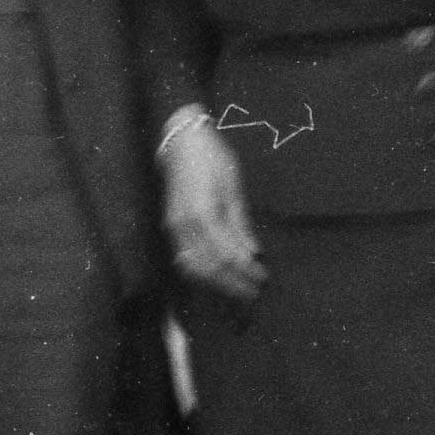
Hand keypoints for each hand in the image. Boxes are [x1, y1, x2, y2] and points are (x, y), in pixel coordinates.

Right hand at [160, 112, 266, 302]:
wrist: (180, 143)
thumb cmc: (212, 158)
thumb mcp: (233, 188)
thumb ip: (240, 223)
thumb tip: (253, 253)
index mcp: (203, 213)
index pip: (226, 254)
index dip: (246, 270)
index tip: (263, 277)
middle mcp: (184, 225)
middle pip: (209, 267)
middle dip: (233, 283)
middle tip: (255, 291)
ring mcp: (173, 228)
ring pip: (193, 268)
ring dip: (216, 282)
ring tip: (238, 288)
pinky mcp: (170, 227)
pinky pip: (184, 258)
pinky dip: (201, 273)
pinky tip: (217, 277)